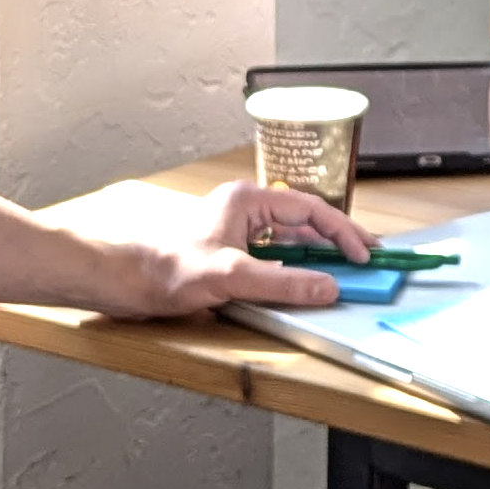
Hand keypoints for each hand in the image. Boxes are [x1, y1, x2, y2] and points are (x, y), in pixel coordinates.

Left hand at [113, 181, 379, 317]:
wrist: (123, 282)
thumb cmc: (165, 269)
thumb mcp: (231, 276)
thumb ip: (283, 282)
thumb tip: (328, 287)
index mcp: (249, 201)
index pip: (310, 209)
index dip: (342, 231)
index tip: (363, 254)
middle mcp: (246, 212)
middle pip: (304, 224)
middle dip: (336, 242)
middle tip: (366, 259)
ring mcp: (238, 234)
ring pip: (291, 242)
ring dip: (316, 258)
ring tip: (345, 271)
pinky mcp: (229, 256)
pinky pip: (274, 259)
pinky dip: (295, 270)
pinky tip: (305, 284)